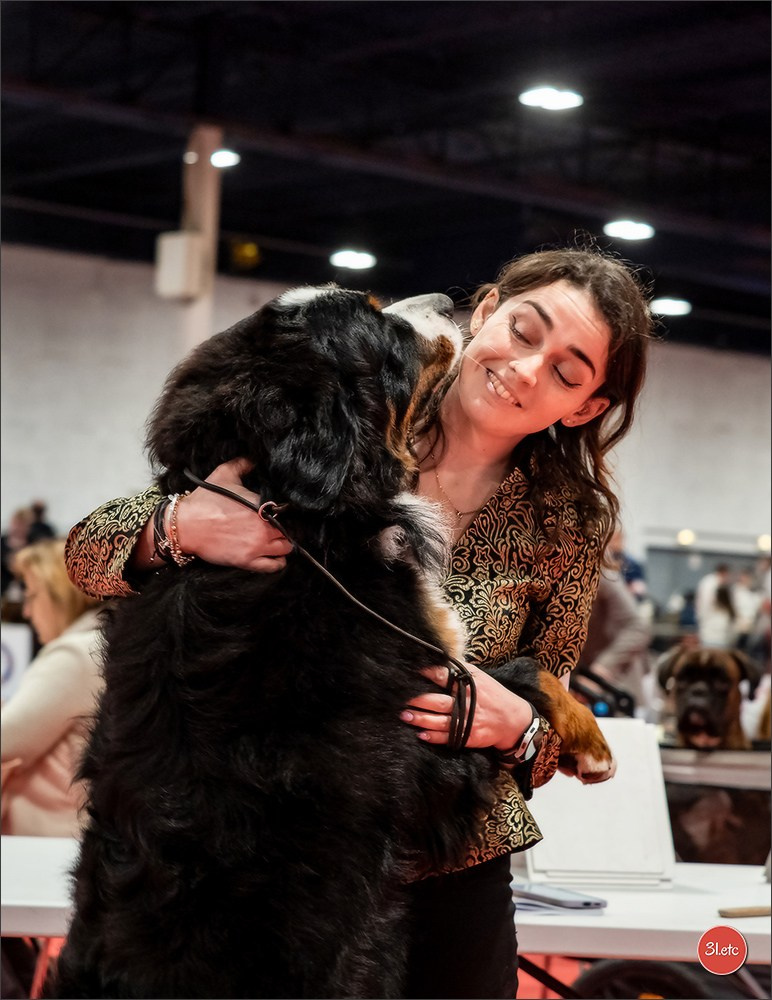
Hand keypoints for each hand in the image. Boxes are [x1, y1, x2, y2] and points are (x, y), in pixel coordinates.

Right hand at [175, 458, 293, 571]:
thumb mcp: (224, 474)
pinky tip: (276, 557)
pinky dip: (279, 562)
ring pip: (286, 548)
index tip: (281, 512)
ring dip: (285, 544)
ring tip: (278, 540)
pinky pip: (274, 565)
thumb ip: (242, 464)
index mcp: (262, 505)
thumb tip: (253, 458)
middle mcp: (264, 526)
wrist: (185, 525)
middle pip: (289, 530)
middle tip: (280, 527)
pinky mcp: (248, 561)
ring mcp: (257, 545)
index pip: (287, 510)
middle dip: (287, 528)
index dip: (286, 512)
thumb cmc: (204, 501)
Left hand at [399, 664, 533, 749]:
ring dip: (419, 718)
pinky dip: (432, 737)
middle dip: (416, 699)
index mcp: (468, 685)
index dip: (425, 673)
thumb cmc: (494, 695)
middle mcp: (466, 703)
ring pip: (438, 721)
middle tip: (399, 697)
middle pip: (436, 701)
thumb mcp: (481, 677)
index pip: (442, 676)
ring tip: (404, 715)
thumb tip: (440, 658)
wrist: (513, 720)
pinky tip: (419, 734)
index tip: (410, 671)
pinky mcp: (467, 737)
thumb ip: (461, 669)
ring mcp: (466, 721)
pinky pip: (446, 738)